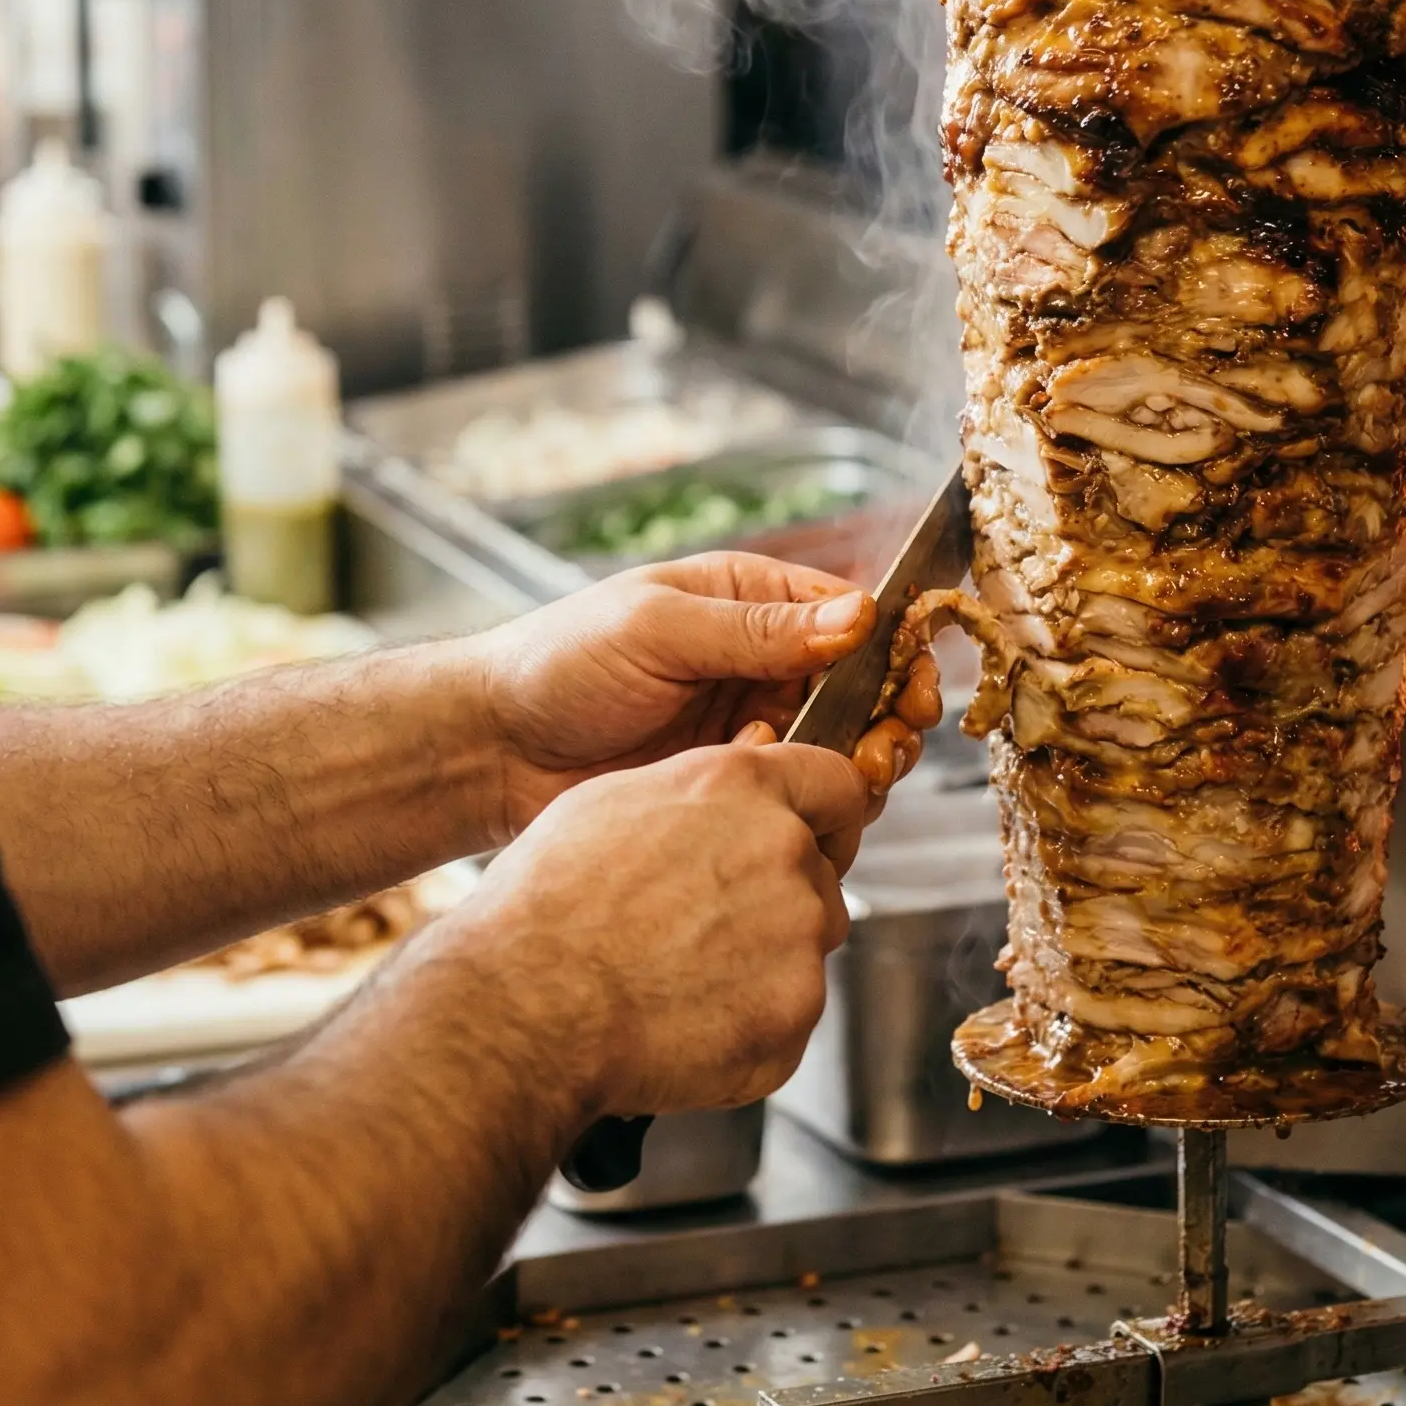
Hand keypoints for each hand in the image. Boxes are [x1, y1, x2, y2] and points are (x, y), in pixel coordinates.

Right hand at [460, 738, 866, 1119]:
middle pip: (821, 877)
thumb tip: (735, 782)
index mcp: (744, 787)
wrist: (530, 1002)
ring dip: (762, 965)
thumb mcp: (616, 801)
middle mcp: (785, 852)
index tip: (809, 837)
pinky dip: (747, 1028)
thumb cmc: (549, 902)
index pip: (836, 784)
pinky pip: (785, 1021)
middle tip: (702, 928)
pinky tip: (681, 1020)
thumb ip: (700, 790)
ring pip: (804, 951)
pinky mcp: (793, 1016)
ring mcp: (797, 938)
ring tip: (679, 978)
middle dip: (778, 901)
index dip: (823, 815)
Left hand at [477, 553, 874, 844]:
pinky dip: (809, 803)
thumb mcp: (657, 630)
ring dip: (856, 765)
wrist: (493, 752)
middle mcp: (759, 661)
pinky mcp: (732, 787)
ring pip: (840, 747)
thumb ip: (755, 629)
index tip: (913, 682)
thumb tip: (857, 616)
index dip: (893, 648)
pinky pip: (798, 795)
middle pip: (861, 687)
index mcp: (746, 598)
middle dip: (888, 717)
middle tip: (885, 746)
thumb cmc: (559, 665)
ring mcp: (749, 727)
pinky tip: (781, 806)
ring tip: (848, 780)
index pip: (849, 614)